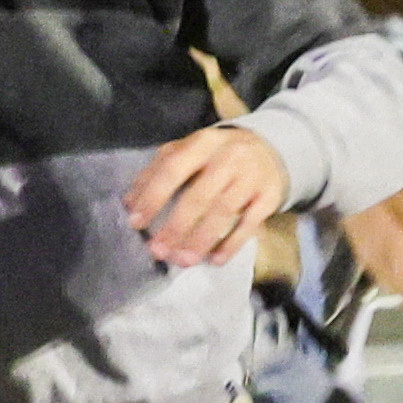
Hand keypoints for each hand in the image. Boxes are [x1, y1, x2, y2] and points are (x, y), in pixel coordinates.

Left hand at [122, 121, 289, 267]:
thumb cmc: (220, 155)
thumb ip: (160, 170)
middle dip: (176, 226)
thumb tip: (129, 201)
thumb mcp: (191, 151)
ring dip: (201, 239)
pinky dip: (231, 244)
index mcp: (202, 142)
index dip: (153, 196)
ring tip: (183, 260)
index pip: (173, 168)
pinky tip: (215, 260)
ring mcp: (251, 177)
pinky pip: (249, 224)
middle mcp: (228, 157)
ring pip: (223, 211)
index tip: (136, 222)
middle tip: (159, 250)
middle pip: (199, 195)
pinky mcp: (269, 196)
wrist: (273, 148)